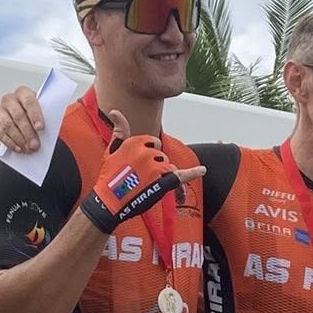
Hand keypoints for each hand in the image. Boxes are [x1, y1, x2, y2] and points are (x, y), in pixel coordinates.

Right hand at [0, 85, 44, 152]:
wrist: (27, 117)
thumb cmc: (36, 113)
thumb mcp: (44, 112)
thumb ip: (47, 116)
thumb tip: (51, 128)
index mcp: (23, 93)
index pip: (29, 101)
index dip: (35, 115)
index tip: (40, 128)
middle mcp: (10, 100)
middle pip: (18, 115)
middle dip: (27, 132)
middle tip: (35, 144)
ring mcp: (1, 110)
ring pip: (7, 125)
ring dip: (19, 139)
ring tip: (28, 148)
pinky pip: (0, 133)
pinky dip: (10, 142)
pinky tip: (19, 148)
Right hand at [78, 110, 204, 234]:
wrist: (109, 202)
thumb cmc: (109, 176)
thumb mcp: (112, 150)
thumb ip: (119, 130)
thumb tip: (116, 110)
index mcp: (135, 142)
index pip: (153, 142)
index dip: (148, 153)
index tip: (138, 164)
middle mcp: (147, 153)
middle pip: (161, 154)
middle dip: (154, 164)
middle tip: (139, 177)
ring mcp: (156, 168)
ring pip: (168, 165)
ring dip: (162, 173)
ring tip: (145, 183)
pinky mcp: (162, 182)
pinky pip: (182, 175)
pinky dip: (193, 172)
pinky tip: (203, 170)